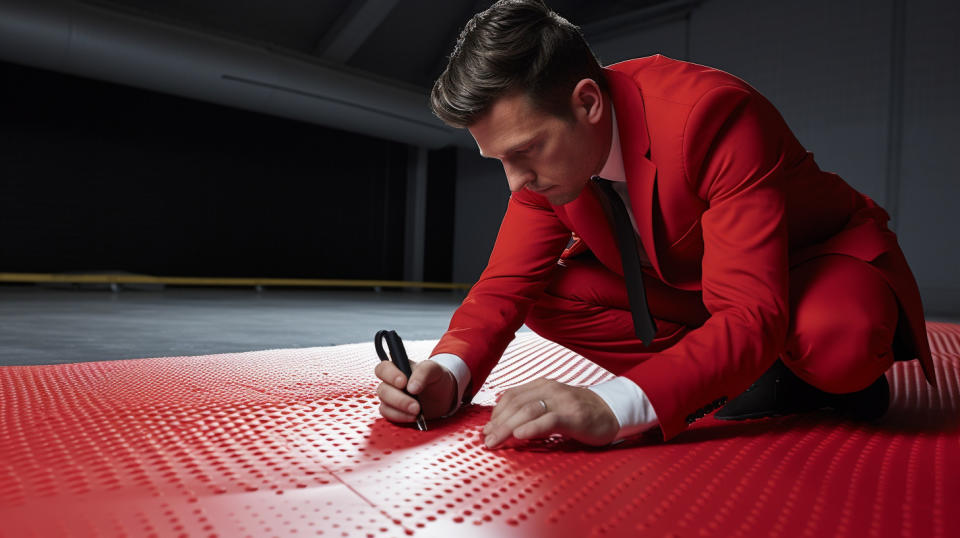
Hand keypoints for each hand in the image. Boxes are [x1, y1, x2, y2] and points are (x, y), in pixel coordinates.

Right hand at [375, 359, 456, 423]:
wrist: (443, 395)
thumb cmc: (435, 377)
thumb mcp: (433, 369)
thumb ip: (423, 372)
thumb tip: (411, 387)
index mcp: (396, 367)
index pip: (383, 369)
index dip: (389, 375)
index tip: (403, 382)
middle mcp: (390, 383)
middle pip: (382, 390)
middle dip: (399, 399)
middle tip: (416, 405)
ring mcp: (390, 398)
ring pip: (384, 405)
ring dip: (400, 410)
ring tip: (417, 412)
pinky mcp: (393, 411)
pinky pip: (389, 416)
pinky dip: (401, 417)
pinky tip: (414, 417)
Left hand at [482, 378, 619, 448]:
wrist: (612, 411)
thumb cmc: (580, 411)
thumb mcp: (553, 404)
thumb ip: (532, 409)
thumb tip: (505, 424)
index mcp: (542, 385)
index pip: (511, 396)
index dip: (496, 413)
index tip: (486, 430)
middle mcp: (550, 390)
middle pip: (515, 404)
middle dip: (497, 423)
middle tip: (486, 440)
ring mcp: (562, 402)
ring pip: (527, 411)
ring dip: (507, 428)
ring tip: (495, 441)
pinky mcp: (574, 416)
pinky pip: (549, 420)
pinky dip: (531, 428)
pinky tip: (520, 436)